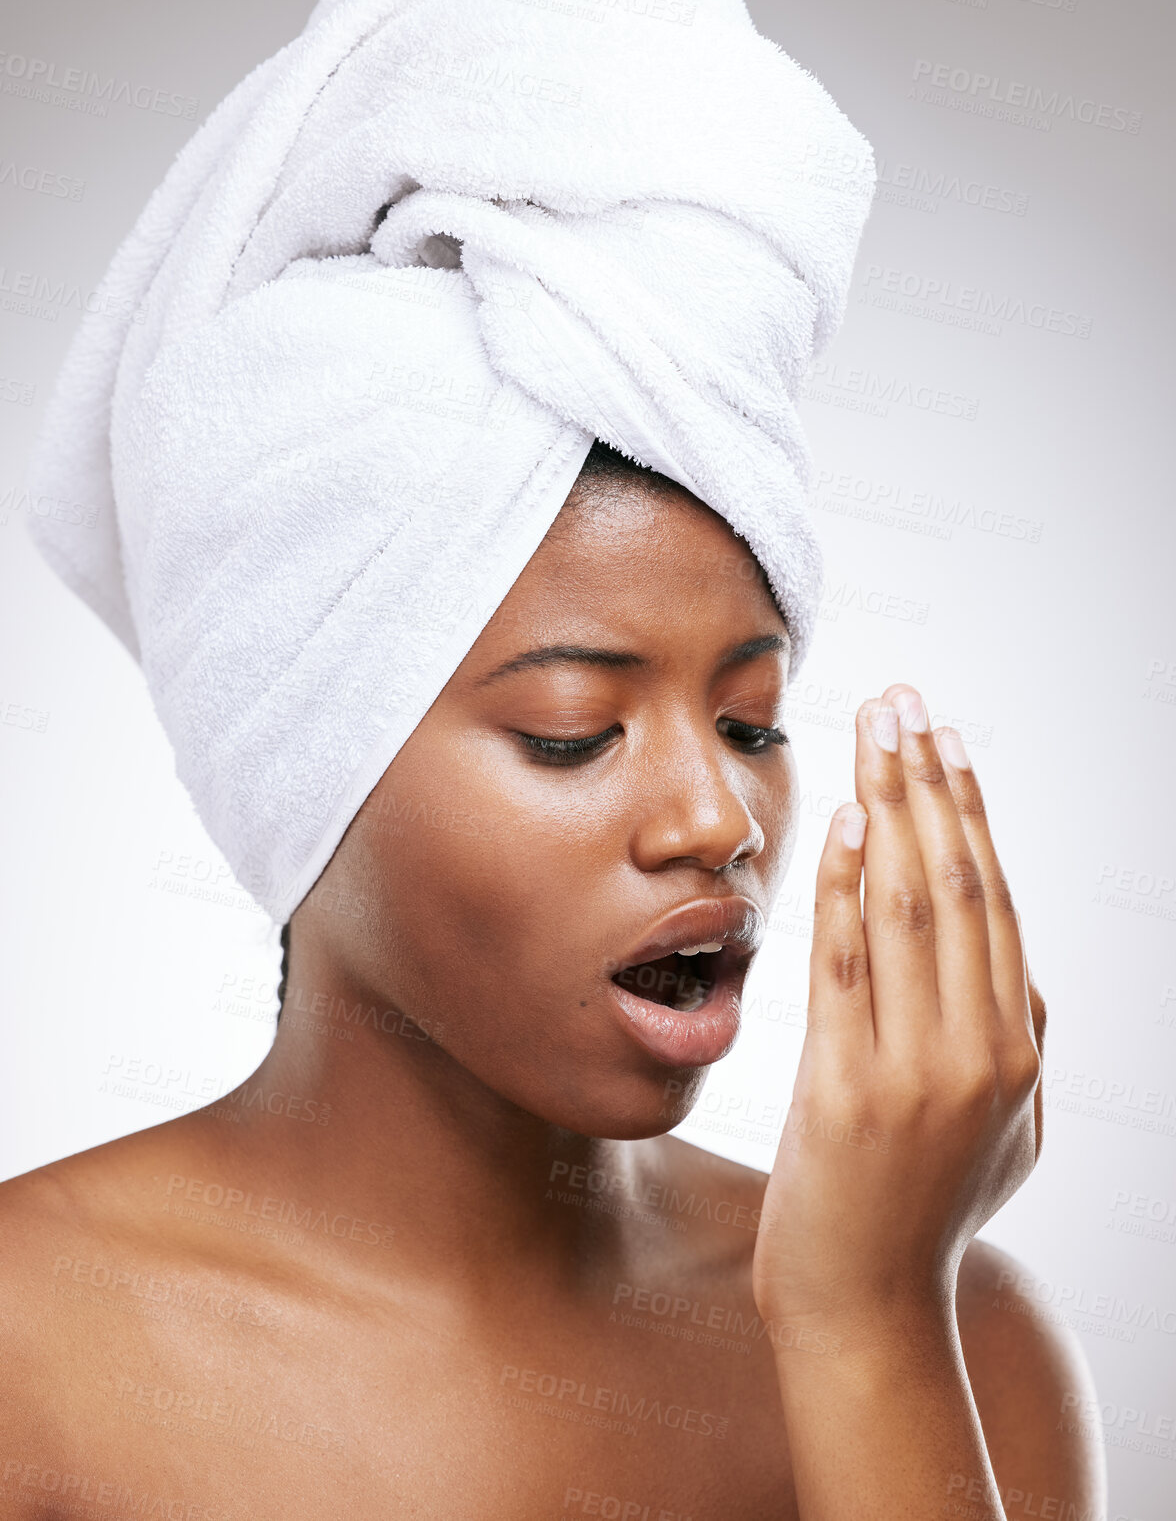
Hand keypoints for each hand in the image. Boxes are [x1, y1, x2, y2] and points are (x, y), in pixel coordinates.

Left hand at [751, 684, 1046, 1339]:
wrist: (866, 1312)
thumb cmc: (920, 1209)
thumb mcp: (999, 1128)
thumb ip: (1015, 1043)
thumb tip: (1018, 966)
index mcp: (1017, 1049)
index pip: (995, 900)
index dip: (969, 810)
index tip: (944, 737)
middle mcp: (983, 1051)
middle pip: (959, 884)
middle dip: (930, 781)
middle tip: (905, 699)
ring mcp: (920, 1072)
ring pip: (913, 909)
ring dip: (893, 808)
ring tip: (876, 731)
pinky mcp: (850, 1091)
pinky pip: (850, 967)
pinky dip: (849, 888)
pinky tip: (846, 824)